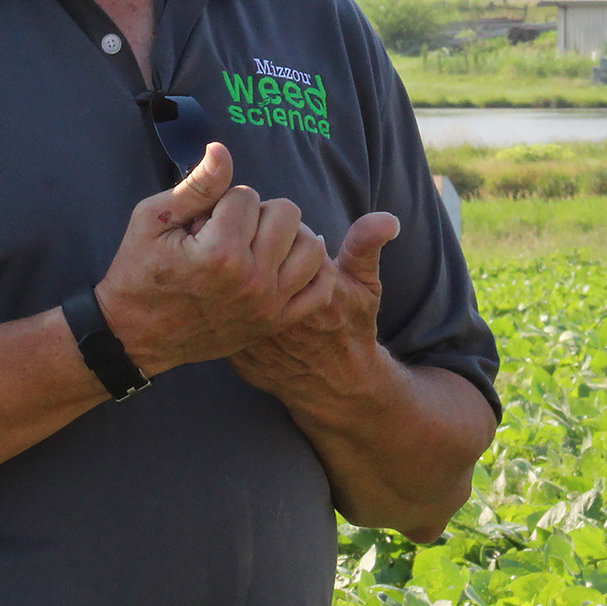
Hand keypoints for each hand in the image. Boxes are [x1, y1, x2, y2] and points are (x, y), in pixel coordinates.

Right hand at [94, 143, 327, 376]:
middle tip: (231, 228)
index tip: (203, 220)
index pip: (247, 195)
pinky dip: (312, 269)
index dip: (222, 200)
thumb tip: (221, 150)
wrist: (135, 335)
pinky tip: (286, 261)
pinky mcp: (276, 323)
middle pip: (286, 214)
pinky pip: (321, 288)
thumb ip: (196, 185)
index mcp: (219, 252)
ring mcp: (268, 305)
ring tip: (259, 242)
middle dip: (257, 212)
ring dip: (288, 236)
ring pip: (311, 246)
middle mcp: (251, 280)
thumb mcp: (153, 219)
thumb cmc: (138, 272)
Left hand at [228, 211, 399, 406]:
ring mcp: (257, 333)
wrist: (334, 386)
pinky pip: (217, 310)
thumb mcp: (365, 285)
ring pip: (227, 280)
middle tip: (252, 238)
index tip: (277, 227)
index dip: (274, 225)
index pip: (278, 234)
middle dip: (247, 239)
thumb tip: (389, 219)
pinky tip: (227, 289)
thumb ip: (367, 245)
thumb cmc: (350, 328)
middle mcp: (282, 311)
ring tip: (236, 258)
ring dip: (226, 263)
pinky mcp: (238, 350)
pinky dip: (218, 295)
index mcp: (309, 288)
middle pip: (248, 253)